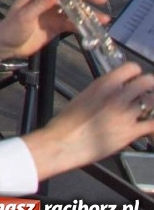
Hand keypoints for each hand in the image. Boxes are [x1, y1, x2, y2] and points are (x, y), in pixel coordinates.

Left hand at [0, 0, 108, 61]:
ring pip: (74, 9)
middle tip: (100, 0)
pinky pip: (73, 23)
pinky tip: (95, 28)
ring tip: (104, 18)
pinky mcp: (57, 26)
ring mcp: (53, 13)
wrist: (8, 47)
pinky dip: (84, 25)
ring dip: (89, 12)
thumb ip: (40, 4)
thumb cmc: (12, 28)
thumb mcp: (24, 16)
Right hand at [23, 62, 153, 180]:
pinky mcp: (131, 132)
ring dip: (150, 106)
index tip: (137, 78)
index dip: (137, 73)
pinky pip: (153, 124)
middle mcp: (116, 96)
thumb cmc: (67, 123)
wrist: (64, 142)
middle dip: (148, 87)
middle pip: (148, 81)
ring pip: (152, 102)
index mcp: (102, 85)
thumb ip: (102, 92)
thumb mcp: (82, 97)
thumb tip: (114, 92)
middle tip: (145, 93)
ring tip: (145, 111)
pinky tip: (148, 127)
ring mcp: (126, 114)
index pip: (131, 68)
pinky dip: (153, 124)